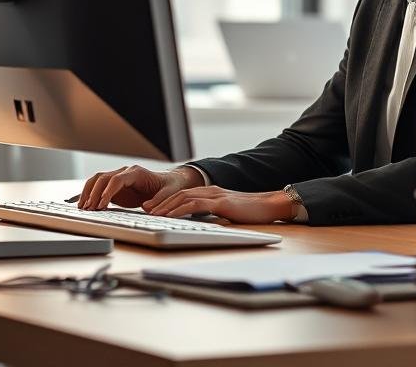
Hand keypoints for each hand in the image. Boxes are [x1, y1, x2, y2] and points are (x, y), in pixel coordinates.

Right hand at [77, 165, 203, 209]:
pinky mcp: (115, 187)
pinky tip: (85, 205)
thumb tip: (147, 207)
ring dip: (88, 192)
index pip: (117, 179)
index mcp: (137, 172)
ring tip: (83, 207)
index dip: (107, 191)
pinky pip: (99, 188)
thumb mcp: (169, 192)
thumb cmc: (169, 186)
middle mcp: (125, 172)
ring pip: (98, 180)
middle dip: (94, 193)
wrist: (168, 182)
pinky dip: (90, 195)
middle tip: (88, 208)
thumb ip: (159, 200)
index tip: (101, 205)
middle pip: (103, 178)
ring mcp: (119, 178)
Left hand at [144, 186, 296, 223]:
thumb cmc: (252, 212)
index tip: (152, 208)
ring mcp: (216, 194)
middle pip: (179, 193)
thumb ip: (214, 215)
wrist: (271, 206)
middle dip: (161, 202)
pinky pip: (196, 204)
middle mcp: (211, 190)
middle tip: (145, 210)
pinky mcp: (221, 202)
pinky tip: (171, 215)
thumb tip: (201, 225)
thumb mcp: (228, 214)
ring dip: (166, 205)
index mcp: (212, 192)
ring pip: (184, 197)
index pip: (183, 194)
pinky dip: (180, 209)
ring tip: (152, 214)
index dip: (166, 200)